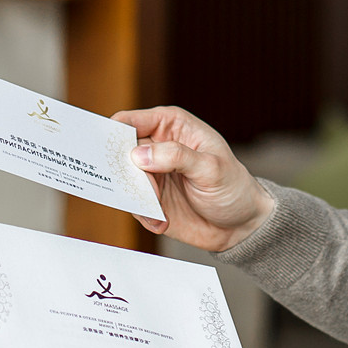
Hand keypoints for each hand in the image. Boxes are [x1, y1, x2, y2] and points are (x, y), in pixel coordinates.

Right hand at [111, 106, 275, 251]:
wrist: (241, 226)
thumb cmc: (233, 187)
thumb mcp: (211, 168)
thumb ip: (177, 157)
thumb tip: (140, 155)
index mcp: (171, 126)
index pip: (130, 121)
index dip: (114, 133)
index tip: (106, 150)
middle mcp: (156, 146)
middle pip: (119, 152)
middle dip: (121, 171)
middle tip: (134, 186)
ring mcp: (151, 174)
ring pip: (122, 181)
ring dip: (135, 197)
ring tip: (158, 208)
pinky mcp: (149, 199)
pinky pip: (132, 205)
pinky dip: (144, 215)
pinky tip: (163, 221)